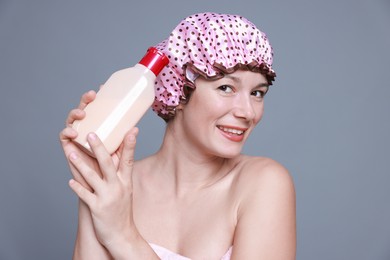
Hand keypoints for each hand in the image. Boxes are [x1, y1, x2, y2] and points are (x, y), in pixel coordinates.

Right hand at [59, 89, 121, 189]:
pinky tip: (73, 132)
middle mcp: (88, 131)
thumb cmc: (112, 172)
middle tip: (91, 96)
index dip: (99, 97)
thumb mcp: (122, 156)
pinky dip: (66, 132)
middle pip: (84, 111)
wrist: (101, 191)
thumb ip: (127, 145)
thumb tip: (135, 129)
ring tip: (82, 114)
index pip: (99, 110)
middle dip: (85, 101)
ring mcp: (78, 139)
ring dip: (74, 114)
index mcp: (101, 129)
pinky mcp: (69, 149)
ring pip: (72, 121)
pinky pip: (64, 138)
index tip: (103, 86)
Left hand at [67, 128, 138, 248]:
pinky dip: (77, 187)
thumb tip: (120, 159)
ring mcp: (107, 197)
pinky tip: (70, 181)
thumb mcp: (126, 190)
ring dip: (80, 164)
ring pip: (92, 177)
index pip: (128, 160)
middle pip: (108, 164)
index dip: (130, 145)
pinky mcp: (97, 208)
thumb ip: (121, 174)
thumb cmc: (122, 211)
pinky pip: (84, 195)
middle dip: (99, 148)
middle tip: (91, 134)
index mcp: (125, 182)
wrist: (122, 234)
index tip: (131, 131)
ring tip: (71, 153)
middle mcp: (117, 187)